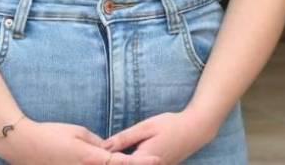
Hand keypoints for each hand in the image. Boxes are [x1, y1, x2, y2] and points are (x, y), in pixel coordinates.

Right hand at [0, 119, 160, 163]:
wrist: (22, 144)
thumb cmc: (52, 133)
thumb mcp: (80, 133)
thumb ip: (98, 143)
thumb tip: (108, 150)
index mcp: (91, 158)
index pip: (121, 162)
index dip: (141, 162)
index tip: (157, 160)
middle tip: (150, 162)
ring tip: (132, 160)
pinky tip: (106, 161)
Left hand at [103, 110, 217, 164]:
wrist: (196, 130)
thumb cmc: (171, 124)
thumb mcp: (146, 127)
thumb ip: (124, 138)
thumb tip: (102, 147)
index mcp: (142, 160)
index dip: (102, 162)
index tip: (88, 159)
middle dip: (111, 161)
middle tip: (94, 158)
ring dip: (121, 162)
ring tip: (107, 158)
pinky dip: (131, 162)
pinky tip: (123, 159)